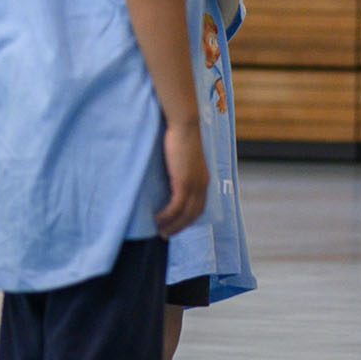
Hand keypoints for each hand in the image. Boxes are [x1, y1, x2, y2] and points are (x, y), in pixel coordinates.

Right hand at [155, 117, 208, 236]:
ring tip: (158, 231)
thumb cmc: (180, 137)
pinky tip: (156, 219)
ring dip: (171, 225)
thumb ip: (179, 170)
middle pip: (193, 215)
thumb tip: (168, 179)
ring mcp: (194, 185)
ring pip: (184, 214)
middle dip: (179, 227)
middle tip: (164, 234)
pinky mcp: (184, 182)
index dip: (187, 220)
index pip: (198, 207)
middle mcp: (202, 185)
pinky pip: (175, 207)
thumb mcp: (183, 159)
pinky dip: (166, 216)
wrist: (185, 125)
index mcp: (204, 180)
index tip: (175, 226)